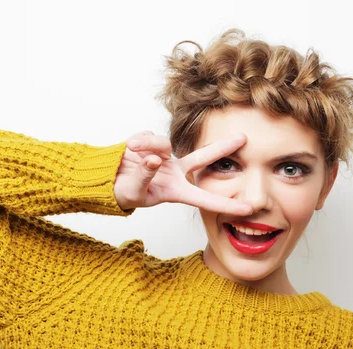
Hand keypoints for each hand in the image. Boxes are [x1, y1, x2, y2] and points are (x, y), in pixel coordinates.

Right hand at [114, 131, 251, 214]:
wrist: (105, 179)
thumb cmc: (122, 193)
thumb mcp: (132, 192)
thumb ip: (144, 176)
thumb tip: (156, 159)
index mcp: (175, 190)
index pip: (204, 198)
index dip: (225, 204)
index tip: (248, 208)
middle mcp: (174, 172)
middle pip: (203, 158)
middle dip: (223, 148)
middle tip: (244, 138)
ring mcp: (164, 156)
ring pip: (164, 143)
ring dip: (149, 145)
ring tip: (132, 150)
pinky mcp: (151, 143)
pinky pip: (148, 136)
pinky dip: (138, 141)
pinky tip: (130, 148)